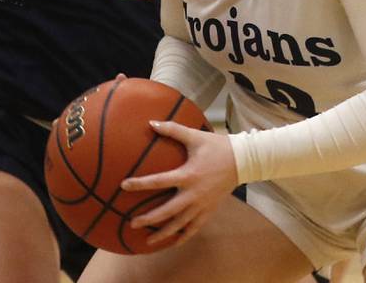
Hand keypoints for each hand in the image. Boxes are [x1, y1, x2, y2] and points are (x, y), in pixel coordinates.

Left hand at [123, 121, 237, 245]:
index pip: (159, 181)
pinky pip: (194, 228)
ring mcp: (202, 205)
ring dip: (163, 233)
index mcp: (188, 175)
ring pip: (180, 224)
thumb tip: (151, 122)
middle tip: (131, 223)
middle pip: (167, 211)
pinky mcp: (209, 211)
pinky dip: (183, 237)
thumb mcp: (194, 136)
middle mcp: (194, 194)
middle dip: (149, 219)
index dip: (140, 184)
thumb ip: (172, 129)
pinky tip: (172, 243)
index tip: (124, 185)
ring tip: (147, 241)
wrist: (241, 161)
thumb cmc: (216, 146)